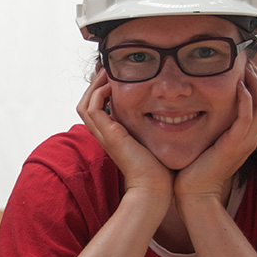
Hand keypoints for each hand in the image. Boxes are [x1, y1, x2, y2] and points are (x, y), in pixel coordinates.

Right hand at [77, 69, 172, 197]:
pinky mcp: (109, 135)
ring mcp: (105, 135)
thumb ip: (157, 129)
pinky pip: (93, 109)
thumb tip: (172, 115)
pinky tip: (113, 86)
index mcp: (114, 135)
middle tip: (107, 69)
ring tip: (108, 72)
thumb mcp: (156, 142)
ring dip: (95, 86)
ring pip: (85, 104)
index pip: (97, 110)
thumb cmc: (160, 170)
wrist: (156, 188)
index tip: (114, 77)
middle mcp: (105, 135)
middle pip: (86, 104)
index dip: (101, 92)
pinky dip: (99, 94)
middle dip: (95, 84)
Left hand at [175, 63, 256, 201]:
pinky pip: (247, 120)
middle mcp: (249, 139)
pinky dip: (246, 101)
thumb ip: (211, 127)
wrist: (193, 194)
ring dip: (256, 85)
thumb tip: (198, 109)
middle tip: (249, 61)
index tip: (246, 67)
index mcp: (245, 138)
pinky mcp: (234, 147)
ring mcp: (244, 143)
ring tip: (247, 68)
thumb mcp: (207, 142)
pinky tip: (238, 87)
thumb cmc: (194, 169)